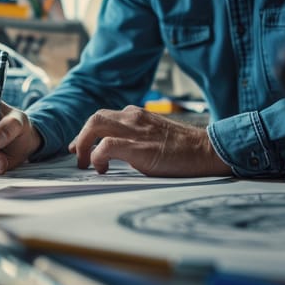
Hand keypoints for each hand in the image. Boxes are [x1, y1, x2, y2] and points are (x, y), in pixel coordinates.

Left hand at [68, 105, 231, 176]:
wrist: (206, 151)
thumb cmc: (183, 149)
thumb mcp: (154, 136)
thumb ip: (135, 138)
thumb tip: (115, 153)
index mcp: (136, 114)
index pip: (103, 117)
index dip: (87, 133)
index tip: (81, 147)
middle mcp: (133, 117)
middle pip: (94, 118)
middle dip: (81, 137)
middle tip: (78, 156)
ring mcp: (135, 130)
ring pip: (95, 125)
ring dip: (84, 145)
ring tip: (86, 164)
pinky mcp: (139, 146)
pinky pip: (106, 145)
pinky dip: (98, 156)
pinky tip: (102, 169)